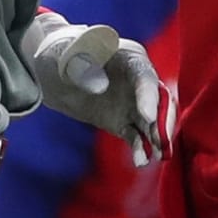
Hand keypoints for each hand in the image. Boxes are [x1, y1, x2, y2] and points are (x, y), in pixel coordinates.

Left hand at [23, 11, 175, 165]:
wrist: (54, 74)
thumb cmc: (63, 56)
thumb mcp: (66, 56)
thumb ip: (81, 67)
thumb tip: (100, 87)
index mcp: (129, 56)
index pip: (145, 76)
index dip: (148, 95)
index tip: (147, 116)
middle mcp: (139, 80)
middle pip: (159, 101)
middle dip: (163, 121)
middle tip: (161, 141)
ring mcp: (135, 103)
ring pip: (153, 122)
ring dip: (157, 139)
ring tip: (156, 156)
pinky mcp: (126, 122)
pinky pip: (137, 137)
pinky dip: (141, 149)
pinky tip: (140, 161)